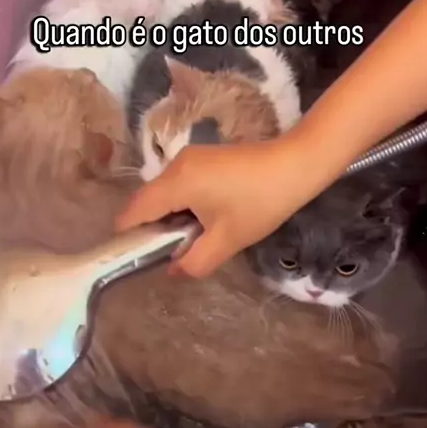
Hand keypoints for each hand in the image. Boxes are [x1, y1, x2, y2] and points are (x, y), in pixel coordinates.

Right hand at [116, 135, 322, 278]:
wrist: (296, 165)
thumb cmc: (260, 204)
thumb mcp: (227, 241)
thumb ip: (194, 262)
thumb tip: (172, 270)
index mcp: (175, 183)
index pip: (133, 211)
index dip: (129, 237)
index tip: (139, 257)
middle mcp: (175, 165)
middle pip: (146, 201)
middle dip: (153, 229)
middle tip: (172, 253)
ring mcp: (189, 158)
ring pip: (164, 193)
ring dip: (170, 217)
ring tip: (192, 238)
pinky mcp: (203, 157)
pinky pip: (179, 184)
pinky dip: (182, 204)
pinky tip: (205, 219)